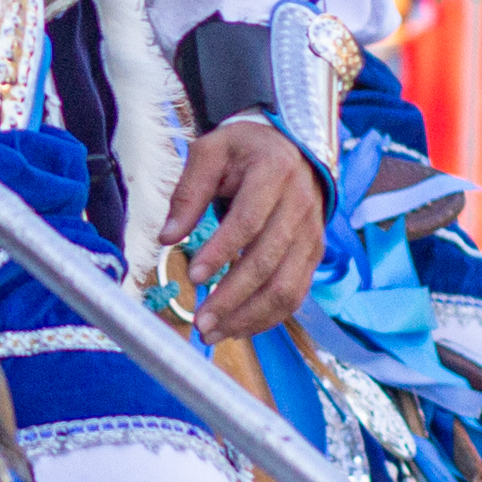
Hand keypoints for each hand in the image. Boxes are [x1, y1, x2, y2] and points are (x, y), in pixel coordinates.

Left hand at [162, 118, 326, 339]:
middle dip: (231, 297)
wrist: (293, 149)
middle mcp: (300, 206)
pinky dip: (268, 317)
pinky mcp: (313, 255)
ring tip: (213, 332)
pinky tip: (238, 327)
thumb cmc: (245, 150)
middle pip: (267, 262)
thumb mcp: (210, 152)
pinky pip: (295, 294)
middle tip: (200, 321)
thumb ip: (188, 192)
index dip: (220, 252)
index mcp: (274, 173)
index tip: (191, 276)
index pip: (248, 221)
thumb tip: (167, 237)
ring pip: (286, 287)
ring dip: (249, 316)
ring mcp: (311, 234)